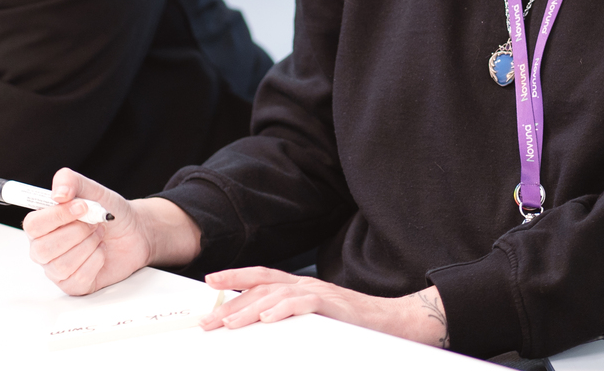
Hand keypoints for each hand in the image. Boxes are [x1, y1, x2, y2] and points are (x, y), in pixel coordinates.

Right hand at [23, 167, 201, 295]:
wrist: (135, 232)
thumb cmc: (110, 212)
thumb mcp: (93, 189)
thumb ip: (71, 181)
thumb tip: (57, 193)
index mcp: (43, 223)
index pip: (32, 225)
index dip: (57, 216)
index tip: (82, 207)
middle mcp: (44, 247)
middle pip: (43, 249)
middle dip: (77, 233)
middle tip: (94, 223)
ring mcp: (57, 269)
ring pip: (61, 265)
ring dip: (88, 246)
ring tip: (98, 235)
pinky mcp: (73, 285)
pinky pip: (78, 278)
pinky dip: (96, 260)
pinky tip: (101, 252)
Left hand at [199, 268, 450, 348]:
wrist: (395, 321)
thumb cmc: (355, 324)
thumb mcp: (317, 319)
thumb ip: (293, 318)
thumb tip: (264, 326)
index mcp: (299, 286)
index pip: (260, 278)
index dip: (234, 278)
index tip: (209, 283)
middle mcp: (305, 284)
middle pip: (260, 288)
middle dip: (231, 302)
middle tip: (208, 320)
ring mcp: (318, 292)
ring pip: (275, 296)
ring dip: (249, 309)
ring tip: (230, 324)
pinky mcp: (332, 305)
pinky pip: (303, 303)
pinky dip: (282, 309)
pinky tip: (266, 319)